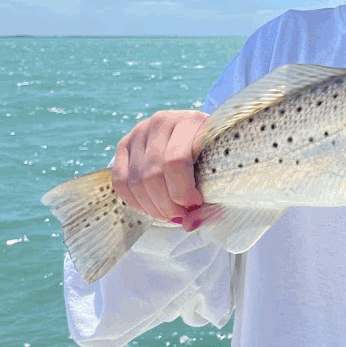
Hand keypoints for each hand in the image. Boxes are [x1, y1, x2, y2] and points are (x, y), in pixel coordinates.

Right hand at [112, 110, 208, 231]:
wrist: (200, 137)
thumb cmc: (216, 159)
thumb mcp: (222, 177)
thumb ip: (210, 204)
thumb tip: (188, 225)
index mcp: (191, 122)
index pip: (175, 161)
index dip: (182, 191)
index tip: (195, 204)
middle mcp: (162, 121)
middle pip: (152, 174)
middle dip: (167, 204)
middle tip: (182, 215)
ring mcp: (140, 131)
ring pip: (135, 181)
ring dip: (152, 207)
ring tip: (171, 214)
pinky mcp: (124, 144)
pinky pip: (121, 181)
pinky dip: (135, 202)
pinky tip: (153, 208)